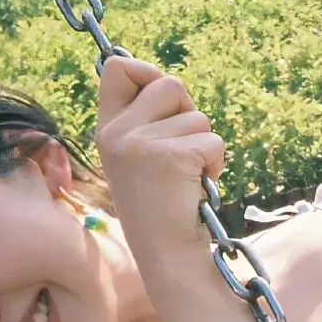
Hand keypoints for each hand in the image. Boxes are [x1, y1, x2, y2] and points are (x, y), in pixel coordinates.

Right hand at [95, 55, 225, 257]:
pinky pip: (212, 139)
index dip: (146, 71)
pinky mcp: (170, 156)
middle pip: (169, 83)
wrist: (166, 253)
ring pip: (197, 114)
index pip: (117, 69)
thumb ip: (146, 120)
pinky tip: (196, 186)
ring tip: (186, 175)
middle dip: (187, 112)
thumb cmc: (160, 205)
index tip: (162, 98)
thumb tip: (167, 83)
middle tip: (181, 150)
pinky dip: (215, 162)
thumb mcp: (139, 157)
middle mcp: (117, 133)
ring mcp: (140, 144)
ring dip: (204, 143)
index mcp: (106, 130)